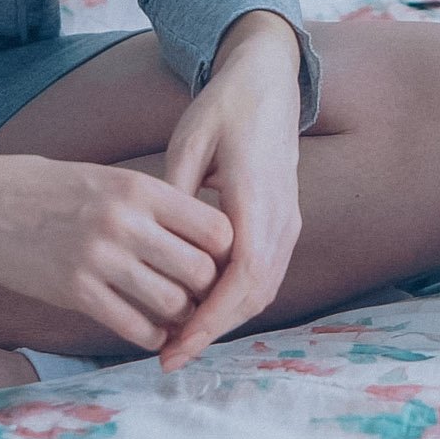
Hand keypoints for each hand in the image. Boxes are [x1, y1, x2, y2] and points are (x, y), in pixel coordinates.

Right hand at [0, 151, 232, 352]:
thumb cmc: (37, 186)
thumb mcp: (102, 175)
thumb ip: (146, 200)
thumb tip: (193, 227)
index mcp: (138, 187)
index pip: (215, 227)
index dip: (223, 251)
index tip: (214, 260)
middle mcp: (126, 222)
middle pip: (201, 270)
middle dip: (208, 289)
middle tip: (203, 298)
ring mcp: (100, 259)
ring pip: (173, 303)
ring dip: (181, 316)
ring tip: (179, 318)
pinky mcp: (73, 291)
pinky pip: (133, 325)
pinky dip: (150, 335)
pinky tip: (150, 332)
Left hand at [153, 12, 306, 369]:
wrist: (270, 81)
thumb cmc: (226, 106)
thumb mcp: (190, 139)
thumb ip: (173, 192)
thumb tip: (150, 243)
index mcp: (257, 195)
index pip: (242, 276)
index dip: (210, 318)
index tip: (175, 345)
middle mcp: (281, 215)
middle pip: (256, 294)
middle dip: (212, 331)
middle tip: (168, 357)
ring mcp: (289, 220)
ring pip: (264, 289)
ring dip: (225, 320)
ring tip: (179, 341)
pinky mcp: (286, 222)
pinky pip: (265, 274)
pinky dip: (236, 301)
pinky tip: (201, 309)